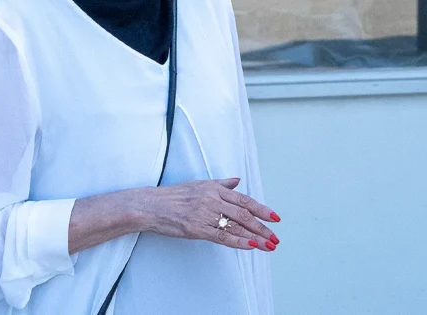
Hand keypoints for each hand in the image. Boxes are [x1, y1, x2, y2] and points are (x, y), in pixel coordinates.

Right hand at [140, 178, 280, 251]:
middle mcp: (212, 200)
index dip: (262, 209)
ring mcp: (205, 215)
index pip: (244, 200)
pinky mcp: (197, 229)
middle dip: (263, 227)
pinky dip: (238, 242)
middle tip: (275, 236)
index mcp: (215, 188)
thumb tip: (238, 181)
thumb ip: (221, 184)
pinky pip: (222, 237)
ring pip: (236, 227)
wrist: (150, 206)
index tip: (275, 217)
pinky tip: (251, 246)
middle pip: (244, 214)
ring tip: (269, 245)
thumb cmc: (173, 195)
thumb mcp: (199, 184)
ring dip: (255, 237)